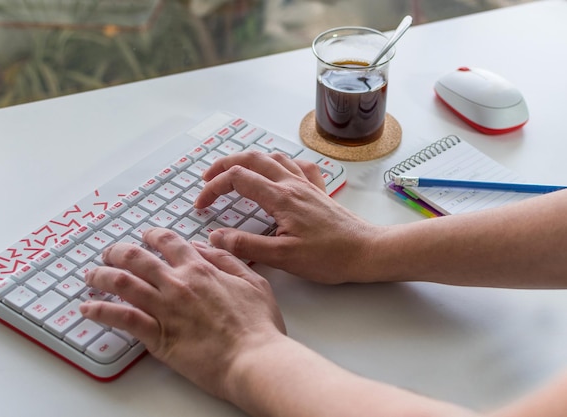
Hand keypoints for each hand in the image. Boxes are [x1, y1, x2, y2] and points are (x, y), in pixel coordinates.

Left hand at [80, 228, 285, 397]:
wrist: (255, 360)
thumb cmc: (259, 326)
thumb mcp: (253, 281)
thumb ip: (227, 259)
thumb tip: (206, 244)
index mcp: (200, 269)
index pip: (168, 242)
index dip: (152, 235)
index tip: (144, 236)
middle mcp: (178, 283)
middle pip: (136, 258)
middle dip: (117, 252)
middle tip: (109, 253)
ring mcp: (165, 309)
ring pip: (122, 283)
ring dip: (101, 276)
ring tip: (91, 276)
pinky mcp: (157, 336)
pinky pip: (121, 318)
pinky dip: (100, 311)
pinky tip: (87, 309)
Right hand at [195, 151, 381, 283]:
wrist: (367, 252)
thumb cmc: (329, 257)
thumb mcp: (283, 257)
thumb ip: (246, 245)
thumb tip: (216, 236)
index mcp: (281, 197)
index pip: (237, 178)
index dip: (213, 187)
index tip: (201, 204)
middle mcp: (292, 184)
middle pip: (252, 158)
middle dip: (224, 164)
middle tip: (207, 178)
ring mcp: (307, 185)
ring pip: (273, 158)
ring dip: (250, 160)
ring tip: (236, 172)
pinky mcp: (318, 192)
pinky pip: (298, 166)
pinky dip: (282, 164)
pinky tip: (279, 173)